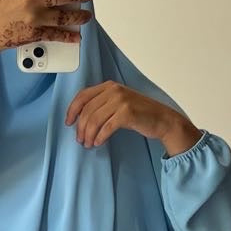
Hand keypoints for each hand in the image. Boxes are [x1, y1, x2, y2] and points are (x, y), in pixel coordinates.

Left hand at [65, 81, 201, 154]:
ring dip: (88, 134)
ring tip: (88, 144)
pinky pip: (106, 127)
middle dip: (80, 128)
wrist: (162, 119)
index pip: (83, 96)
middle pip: (87, 110)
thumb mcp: (119, 103)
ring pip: (94, 120)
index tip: (68, 123)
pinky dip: (99, 137)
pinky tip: (98, 143)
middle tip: (80, 140)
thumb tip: (81, 118)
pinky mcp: (127, 113)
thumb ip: (102, 104)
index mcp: (109, 86)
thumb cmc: (140, 114)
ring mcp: (121, 101)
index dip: (72, 110)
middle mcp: (114, 90)